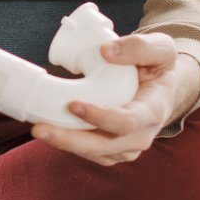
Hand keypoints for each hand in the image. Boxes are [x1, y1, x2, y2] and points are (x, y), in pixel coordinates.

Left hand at [31, 32, 199, 166]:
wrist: (160, 88)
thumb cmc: (158, 67)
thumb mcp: (161, 48)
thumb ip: (139, 46)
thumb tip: (105, 51)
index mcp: (154, 110)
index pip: (127, 122)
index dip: (101, 117)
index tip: (73, 104)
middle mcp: (141, 135)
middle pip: (105, 146)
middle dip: (71, 140)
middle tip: (40, 129)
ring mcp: (127, 147)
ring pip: (94, 153)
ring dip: (64, 144)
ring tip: (38, 130)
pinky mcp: (112, 150)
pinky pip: (88, 153)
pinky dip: (67, 144)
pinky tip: (49, 131)